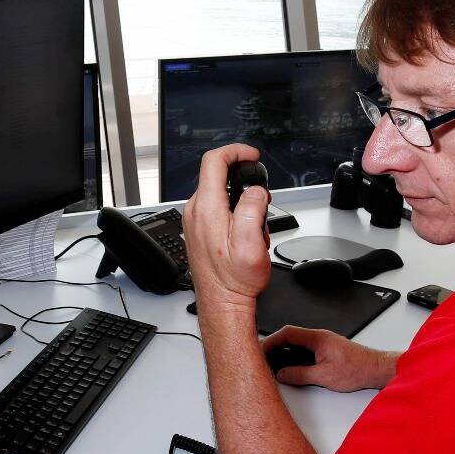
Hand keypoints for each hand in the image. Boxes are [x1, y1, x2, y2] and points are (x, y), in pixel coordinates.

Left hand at [181, 144, 270, 314]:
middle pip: (215, 176)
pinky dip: (233, 213)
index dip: (235, 151)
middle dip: (242, 182)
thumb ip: (253, 208)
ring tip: (254, 226)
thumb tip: (256, 191)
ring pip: (218, 193)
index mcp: (207, 208)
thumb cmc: (235, 279)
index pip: (214, 161)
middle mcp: (195, 211)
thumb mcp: (252, 242)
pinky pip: (215, 209)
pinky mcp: (197, 229)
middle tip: (261, 200)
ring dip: (240, 201)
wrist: (222, 301)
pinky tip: (243, 234)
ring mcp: (194, 221)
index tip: (251, 155)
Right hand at [262, 326, 396, 392]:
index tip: (260, 349)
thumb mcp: (324, 376)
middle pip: (289, 336)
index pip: (287, 333)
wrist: (376, 369)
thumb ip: (300, 375)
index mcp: (318, 338)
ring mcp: (322, 343)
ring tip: (272, 362)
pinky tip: (289, 366)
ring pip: (296, 343)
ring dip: (284, 351)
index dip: (271, 340)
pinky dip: (293, 356)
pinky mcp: (325, 350)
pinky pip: (304, 349)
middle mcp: (319, 337)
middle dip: (274, 345)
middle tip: (262, 356)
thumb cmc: (358, 369)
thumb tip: (282, 374)